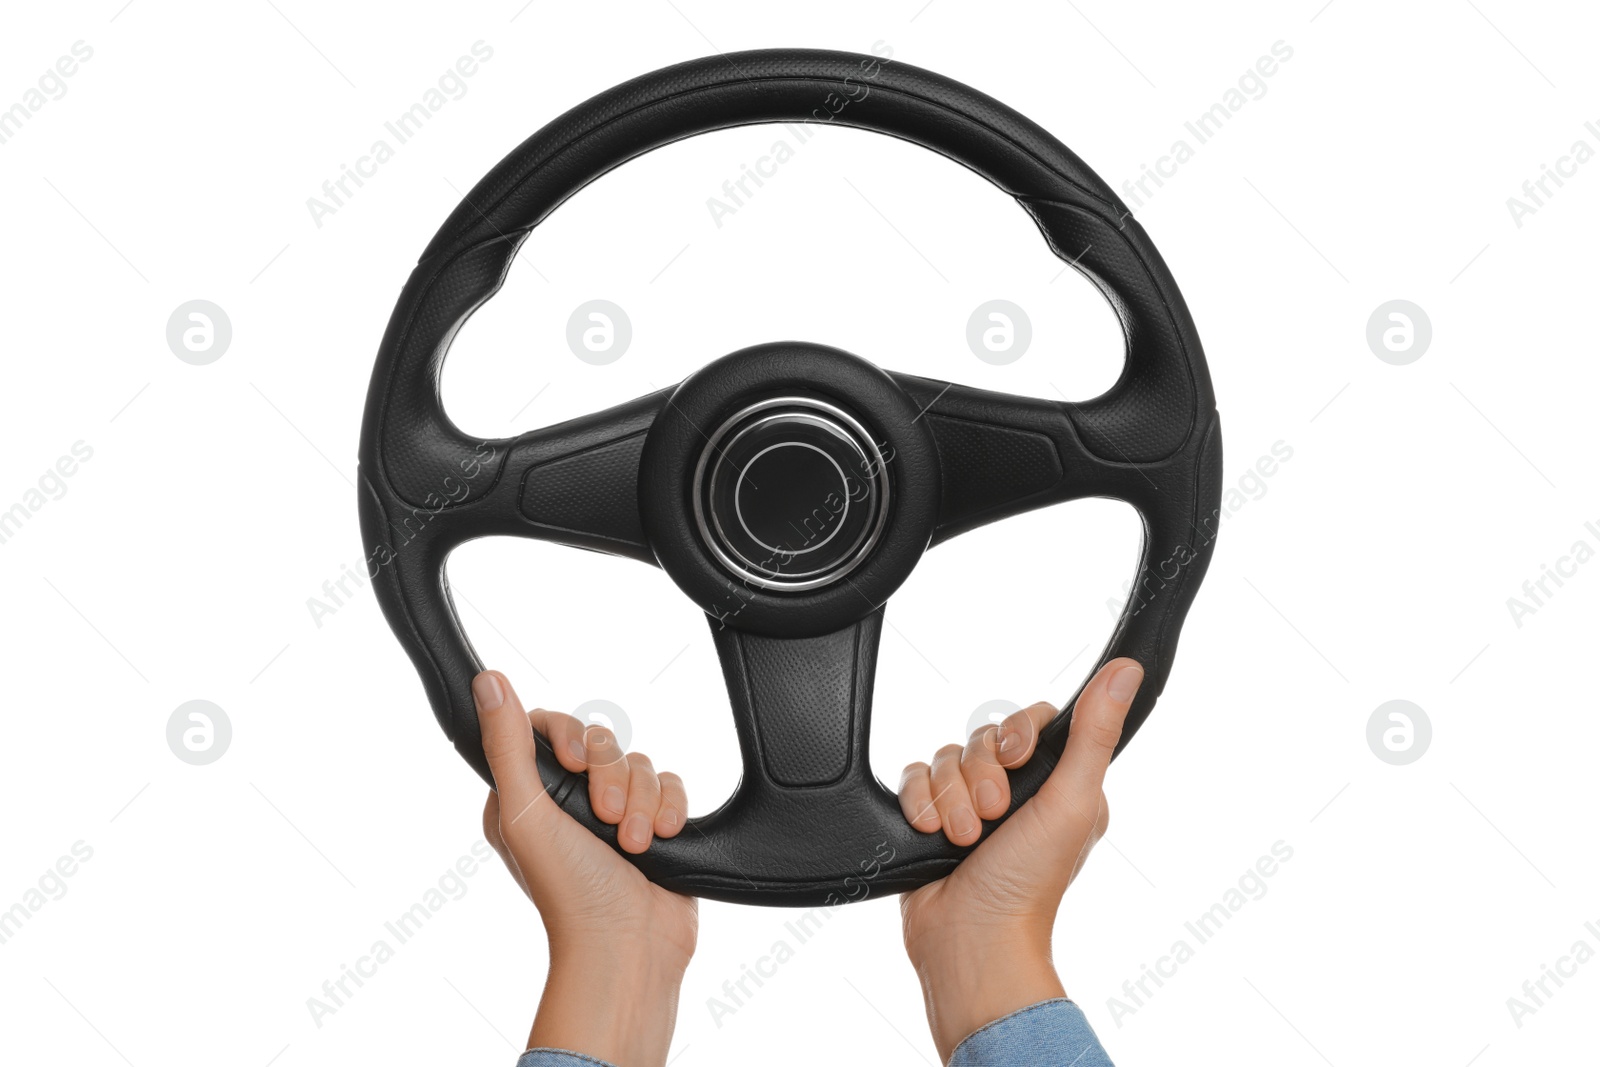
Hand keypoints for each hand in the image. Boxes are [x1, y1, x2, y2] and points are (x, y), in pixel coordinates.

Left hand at [474, 669, 696, 1066]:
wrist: (629, 946)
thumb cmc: (569, 892)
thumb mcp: (525, 813)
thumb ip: (507, 744)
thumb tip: (488, 682)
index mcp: (526, 797)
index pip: (547, 729)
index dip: (568, 737)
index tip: (573, 763)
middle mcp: (568, 802)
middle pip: (600, 742)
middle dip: (611, 778)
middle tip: (606, 819)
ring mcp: (615, 814)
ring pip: (640, 762)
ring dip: (642, 802)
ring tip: (634, 844)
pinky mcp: (656, 824)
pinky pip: (672, 784)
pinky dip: (671, 809)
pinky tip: (664, 837)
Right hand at [896, 658, 1142, 1059]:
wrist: (970, 938)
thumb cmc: (1029, 883)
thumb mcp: (1073, 801)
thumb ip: (1094, 733)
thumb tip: (1126, 671)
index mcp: (1060, 784)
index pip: (1031, 722)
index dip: (1015, 734)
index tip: (1017, 760)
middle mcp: (1016, 792)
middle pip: (982, 738)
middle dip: (980, 777)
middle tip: (993, 817)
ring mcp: (970, 805)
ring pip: (946, 756)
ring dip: (950, 798)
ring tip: (963, 838)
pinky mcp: (930, 817)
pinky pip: (912, 776)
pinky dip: (918, 803)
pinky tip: (930, 832)